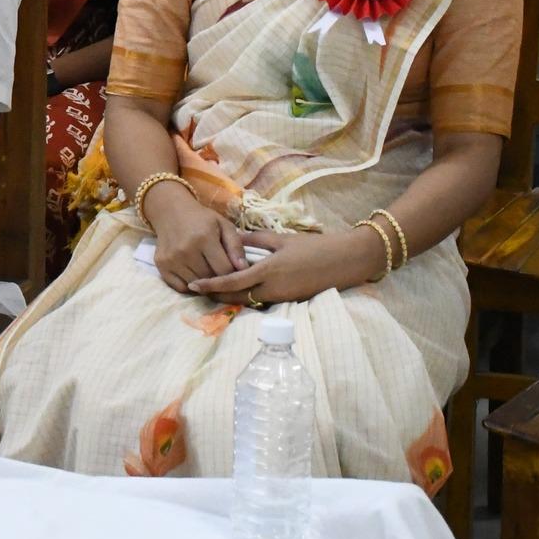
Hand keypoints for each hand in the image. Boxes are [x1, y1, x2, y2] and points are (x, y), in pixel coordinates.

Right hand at [144, 185, 246, 292]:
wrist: (171, 211)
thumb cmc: (202, 219)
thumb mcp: (224, 226)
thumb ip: (236, 246)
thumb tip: (244, 268)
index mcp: (204, 238)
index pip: (225, 270)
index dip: (234, 274)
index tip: (236, 272)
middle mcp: (185, 250)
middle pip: (210, 280)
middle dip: (220, 280)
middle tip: (222, 273)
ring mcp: (171, 259)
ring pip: (196, 286)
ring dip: (205, 284)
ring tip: (209, 272)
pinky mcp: (161, 265)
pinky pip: (180, 287)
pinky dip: (190, 285)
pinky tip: (194, 274)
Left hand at [186, 229, 376, 305]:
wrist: (345, 262)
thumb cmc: (314, 247)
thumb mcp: (283, 239)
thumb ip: (256, 239)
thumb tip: (234, 237)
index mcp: (268, 272)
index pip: (232, 282)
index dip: (211, 285)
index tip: (193, 286)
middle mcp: (272, 289)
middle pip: (236, 297)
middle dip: (216, 295)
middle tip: (198, 291)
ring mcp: (281, 298)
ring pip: (248, 301)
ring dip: (230, 297)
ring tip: (213, 290)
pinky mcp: (289, 301)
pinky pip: (261, 301)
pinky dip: (247, 297)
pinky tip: (239, 290)